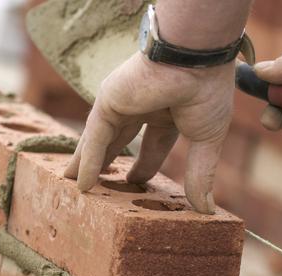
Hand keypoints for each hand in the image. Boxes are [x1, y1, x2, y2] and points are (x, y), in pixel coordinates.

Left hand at [64, 53, 235, 213]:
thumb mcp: (206, 140)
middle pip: (117, 141)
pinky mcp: (108, 102)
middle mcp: (141, 105)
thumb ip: (201, 174)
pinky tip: (81, 184)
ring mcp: (122, 103)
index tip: (135, 183)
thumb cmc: (207, 91)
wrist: (196, 60)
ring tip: (73, 185)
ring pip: (100, 140)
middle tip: (96, 185)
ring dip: (86, 163)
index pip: (153, 144)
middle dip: (106, 163)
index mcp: (167, 112)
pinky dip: (87, 162)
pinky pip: (95, 138)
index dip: (144, 166)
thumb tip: (207, 209)